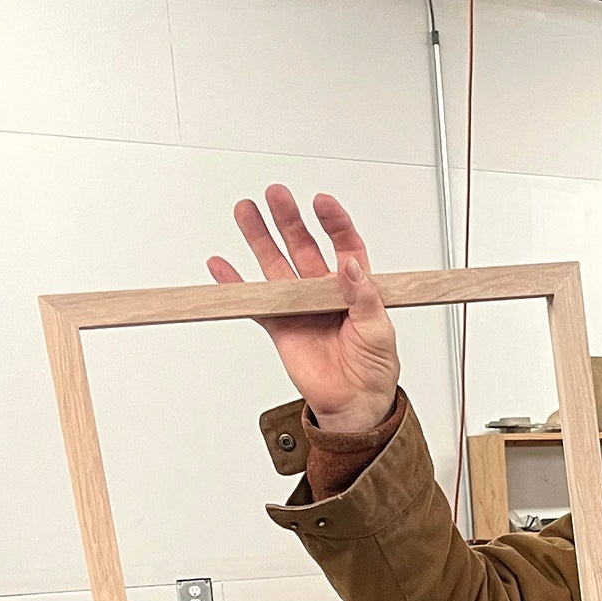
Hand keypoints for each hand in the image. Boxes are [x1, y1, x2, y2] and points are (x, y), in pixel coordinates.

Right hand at [207, 185, 399, 432]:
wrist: (354, 404)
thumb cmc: (375, 369)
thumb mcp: (380, 330)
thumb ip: (364, 297)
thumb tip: (351, 267)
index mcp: (354, 285)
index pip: (344, 244)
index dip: (333, 222)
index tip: (322, 202)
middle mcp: (324, 290)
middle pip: (304, 245)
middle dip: (289, 220)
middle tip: (275, 195)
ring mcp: (300, 305)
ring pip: (276, 265)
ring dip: (260, 238)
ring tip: (245, 212)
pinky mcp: (281, 326)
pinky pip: (256, 302)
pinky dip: (237, 285)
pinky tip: (221, 265)